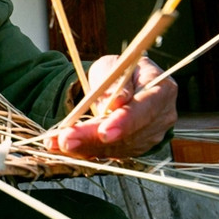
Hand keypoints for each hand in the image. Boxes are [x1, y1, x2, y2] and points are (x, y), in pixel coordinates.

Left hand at [46, 56, 176, 158]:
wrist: (120, 81)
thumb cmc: (120, 69)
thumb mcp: (115, 65)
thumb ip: (116, 83)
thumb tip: (116, 103)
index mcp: (163, 90)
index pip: (146, 109)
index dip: (125, 122)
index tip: (104, 132)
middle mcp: (161, 118)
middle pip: (128, 134)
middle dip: (93, 138)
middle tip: (66, 139)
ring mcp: (149, 136)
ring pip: (115, 148)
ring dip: (83, 146)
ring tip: (55, 142)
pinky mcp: (132, 148)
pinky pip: (107, 153)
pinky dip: (82, 150)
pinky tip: (59, 146)